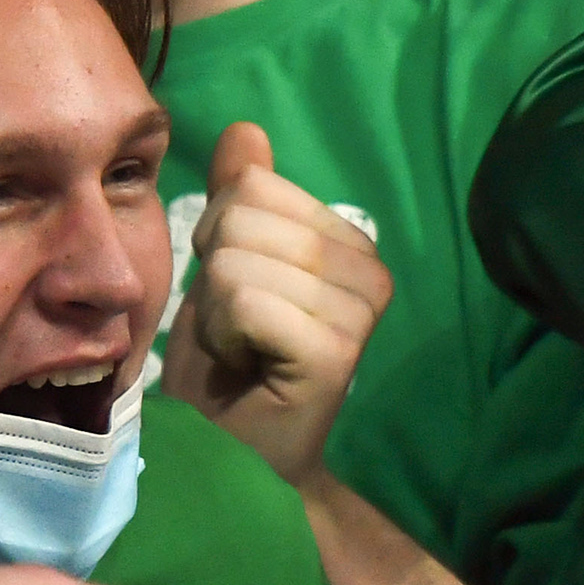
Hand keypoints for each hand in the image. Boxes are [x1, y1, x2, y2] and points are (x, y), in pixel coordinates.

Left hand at [163, 122, 390, 489]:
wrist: (228, 455)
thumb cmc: (226, 364)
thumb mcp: (221, 264)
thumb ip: (238, 198)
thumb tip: (246, 129)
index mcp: (350, 245)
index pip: (253, 187)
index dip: (217, 237)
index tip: (235, 297)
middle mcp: (370, 272)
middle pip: (242, 217)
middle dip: (212, 275)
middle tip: (236, 330)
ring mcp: (359, 313)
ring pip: (236, 260)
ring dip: (212, 313)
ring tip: (240, 352)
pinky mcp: (336, 352)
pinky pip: (243, 301)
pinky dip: (221, 338)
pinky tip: (246, 370)